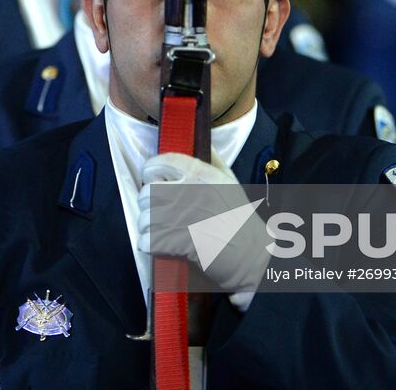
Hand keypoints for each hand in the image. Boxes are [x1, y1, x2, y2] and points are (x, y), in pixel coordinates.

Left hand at [138, 152, 267, 310]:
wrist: (251, 253)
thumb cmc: (240, 217)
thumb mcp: (230, 180)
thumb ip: (212, 159)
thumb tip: (200, 140)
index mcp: (199, 173)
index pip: (157, 163)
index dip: (151, 173)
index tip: (155, 181)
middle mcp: (186, 191)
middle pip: (146, 193)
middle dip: (150, 204)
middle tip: (161, 211)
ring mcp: (179, 217)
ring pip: (144, 219)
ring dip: (149, 227)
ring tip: (163, 230)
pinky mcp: (174, 242)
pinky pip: (146, 241)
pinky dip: (150, 245)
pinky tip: (163, 245)